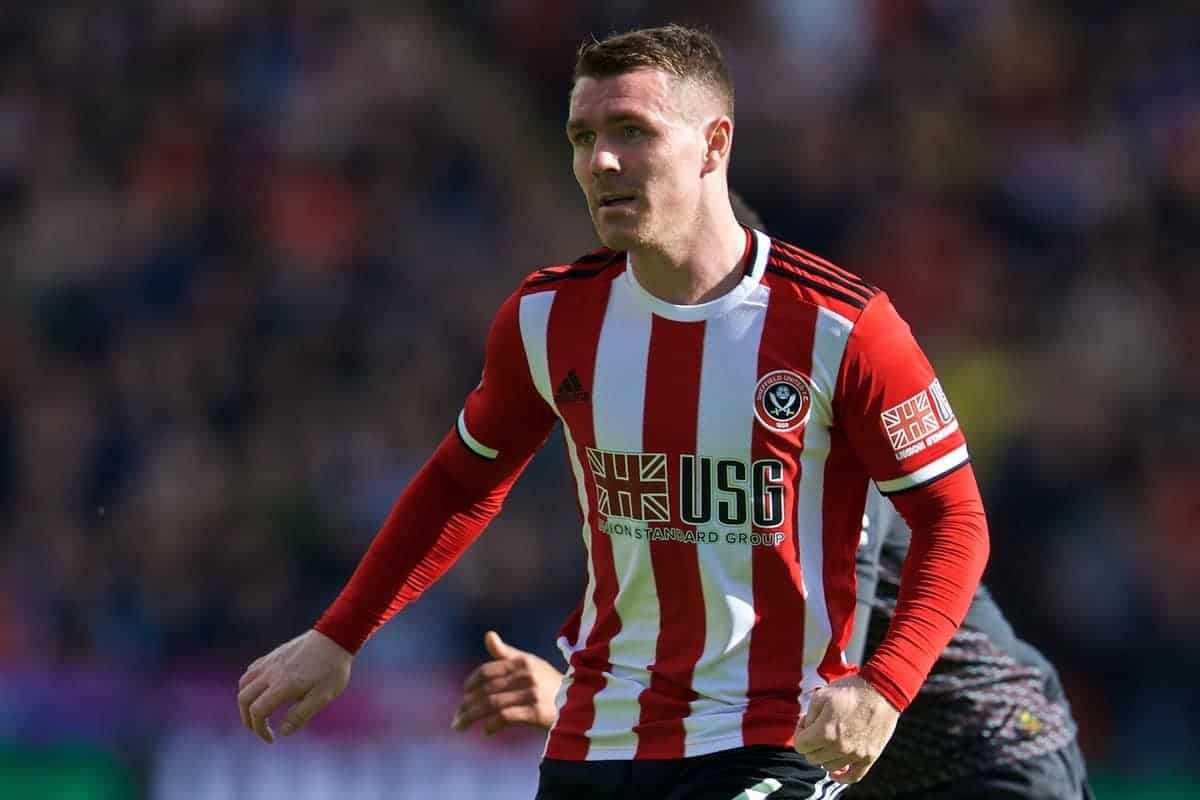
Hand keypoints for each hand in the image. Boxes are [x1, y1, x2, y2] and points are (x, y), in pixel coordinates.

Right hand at [236, 629, 352, 742]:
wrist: (336, 637)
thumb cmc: (332, 669)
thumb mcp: (322, 697)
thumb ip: (300, 715)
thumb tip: (282, 732)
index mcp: (282, 686)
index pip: (257, 712)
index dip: (259, 730)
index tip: (271, 739)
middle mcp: (270, 673)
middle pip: (244, 699)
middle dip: (247, 719)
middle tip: (258, 729)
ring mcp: (270, 662)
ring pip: (244, 683)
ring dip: (245, 701)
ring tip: (256, 712)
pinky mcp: (274, 654)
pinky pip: (252, 670)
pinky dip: (249, 684)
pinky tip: (260, 690)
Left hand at [452, 630, 562, 734]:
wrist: (579, 704)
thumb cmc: (550, 684)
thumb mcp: (530, 664)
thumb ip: (507, 653)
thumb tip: (488, 635)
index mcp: (523, 662)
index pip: (487, 671)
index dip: (471, 683)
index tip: (463, 695)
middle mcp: (526, 675)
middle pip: (486, 690)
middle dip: (467, 705)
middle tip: (456, 719)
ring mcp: (532, 694)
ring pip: (492, 704)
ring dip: (472, 717)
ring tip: (461, 726)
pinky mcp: (537, 712)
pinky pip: (506, 717)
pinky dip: (492, 725)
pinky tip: (486, 731)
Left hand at [792, 675, 899, 783]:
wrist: (882, 691)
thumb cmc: (850, 690)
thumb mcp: (821, 695)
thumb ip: (808, 716)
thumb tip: (806, 730)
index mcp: (824, 732)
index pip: (800, 745)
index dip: (800, 732)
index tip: (807, 722)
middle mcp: (839, 748)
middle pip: (813, 758)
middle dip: (811, 744)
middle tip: (817, 729)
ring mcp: (855, 755)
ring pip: (829, 767)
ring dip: (825, 756)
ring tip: (830, 740)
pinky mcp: (869, 757)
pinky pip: (853, 777)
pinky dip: (842, 777)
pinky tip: (836, 773)